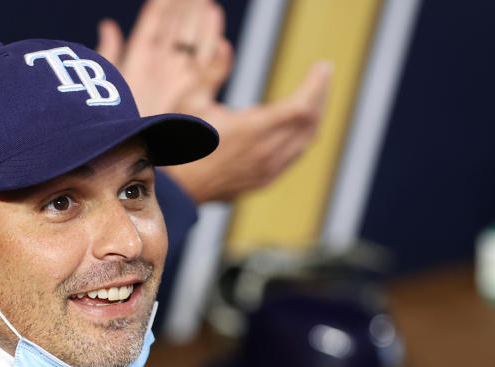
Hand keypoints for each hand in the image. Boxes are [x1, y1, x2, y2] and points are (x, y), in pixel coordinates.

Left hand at [96, 0, 232, 117]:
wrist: (127, 151)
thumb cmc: (110, 120)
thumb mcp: (106, 83)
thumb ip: (109, 53)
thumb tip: (108, 24)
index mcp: (138, 64)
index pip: (151, 28)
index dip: (160, 7)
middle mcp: (160, 70)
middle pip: (175, 31)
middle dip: (184, 9)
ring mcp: (177, 80)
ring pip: (191, 43)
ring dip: (199, 22)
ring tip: (207, 4)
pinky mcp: (191, 91)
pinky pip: (204, 63)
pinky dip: (211, 43)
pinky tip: (214, 22)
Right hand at [167, 60, 332, 203]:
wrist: (172, 191)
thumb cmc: (177, 145)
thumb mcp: (191, 102)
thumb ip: (212, 71)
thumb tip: (225, 46)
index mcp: (251, 131)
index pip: (302, 106)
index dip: (317, 85)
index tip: (322, 67)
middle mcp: (265, 153)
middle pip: (310, 123)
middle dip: (320, 97)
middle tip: (321, 77)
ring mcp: (266, 171)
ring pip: (305, 142)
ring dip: (313, 119)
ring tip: (313, 99)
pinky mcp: (262, 182)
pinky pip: (293, 157)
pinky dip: (302, 138)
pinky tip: (296, 129)